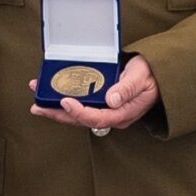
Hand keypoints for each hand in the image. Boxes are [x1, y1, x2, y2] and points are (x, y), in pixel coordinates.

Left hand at [30, 54, 158, 131]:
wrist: (158, 75)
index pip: (97, 118)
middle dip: (57, 113)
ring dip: (56, 108)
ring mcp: (106, 111)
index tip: (66, 101)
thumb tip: (111, 99)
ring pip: (77, 114)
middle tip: (37, 107)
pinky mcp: (101, 104)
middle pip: (81, 120)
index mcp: (122, 113)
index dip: (79, 112)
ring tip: (37, 101)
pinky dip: (64, 102)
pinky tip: (51, 96)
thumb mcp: (141, 78)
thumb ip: (127, 88)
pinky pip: (80, 106)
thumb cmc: (151, 76)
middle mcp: (111, 115)